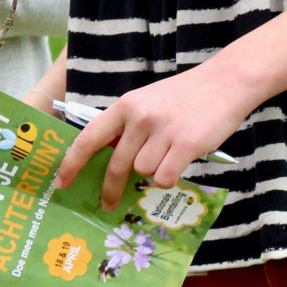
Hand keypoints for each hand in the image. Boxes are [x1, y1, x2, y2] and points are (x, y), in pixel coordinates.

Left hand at [54, 64, 253, 209]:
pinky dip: (171, 176)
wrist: (224, 83)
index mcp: (124, 105)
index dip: (72, 162)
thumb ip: (127, 127)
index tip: (61, 182)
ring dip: (153, 171)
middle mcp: (139, 117)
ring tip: (169, 154)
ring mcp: (162, 131)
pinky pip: (166, 177)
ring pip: (143, 171)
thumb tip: (109, 160)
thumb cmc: (183, 97)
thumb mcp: (146, 102)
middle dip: (110, 189)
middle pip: (116, 164)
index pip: (89, 137)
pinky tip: (181, 160)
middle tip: (107, 203)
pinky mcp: (186, 145)